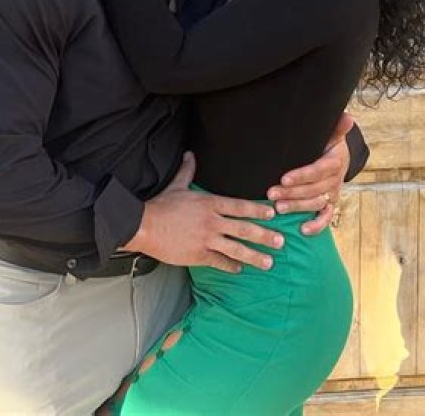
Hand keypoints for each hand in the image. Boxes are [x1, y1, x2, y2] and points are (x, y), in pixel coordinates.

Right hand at [124, 152, 282, 272]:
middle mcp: (212, 221)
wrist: (144, 225)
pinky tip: (240, 269)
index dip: (258, 210)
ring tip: (269, 262)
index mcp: (210, 203)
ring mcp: (206, 239)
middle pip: (244, 229)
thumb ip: (188, 171)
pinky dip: (231, 266)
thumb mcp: (177, 185)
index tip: (272, 214)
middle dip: (265, 236)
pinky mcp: (198, 255)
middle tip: (281, 242)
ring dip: (255, 256)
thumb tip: (190, 154)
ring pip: (236, 249)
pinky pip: (220, 261)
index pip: (240, 206)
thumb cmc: (161, 206)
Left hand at [266, 111, 353, 234]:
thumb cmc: (329, 143)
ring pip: (315, 203)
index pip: (318, 170)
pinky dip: (317, 225)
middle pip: (313, 189)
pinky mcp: (330, 204)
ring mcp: (332, 193)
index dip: (302, 175)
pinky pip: (326, 217)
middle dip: (291, 192)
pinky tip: (303, 230)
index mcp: (334, 161)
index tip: (284, 178)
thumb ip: (337, 127)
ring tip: (277, 208)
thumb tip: (348, 117)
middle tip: (271, 193)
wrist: (340, 156)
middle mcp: (335, 180)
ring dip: (297, 207)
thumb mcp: (332, 133)